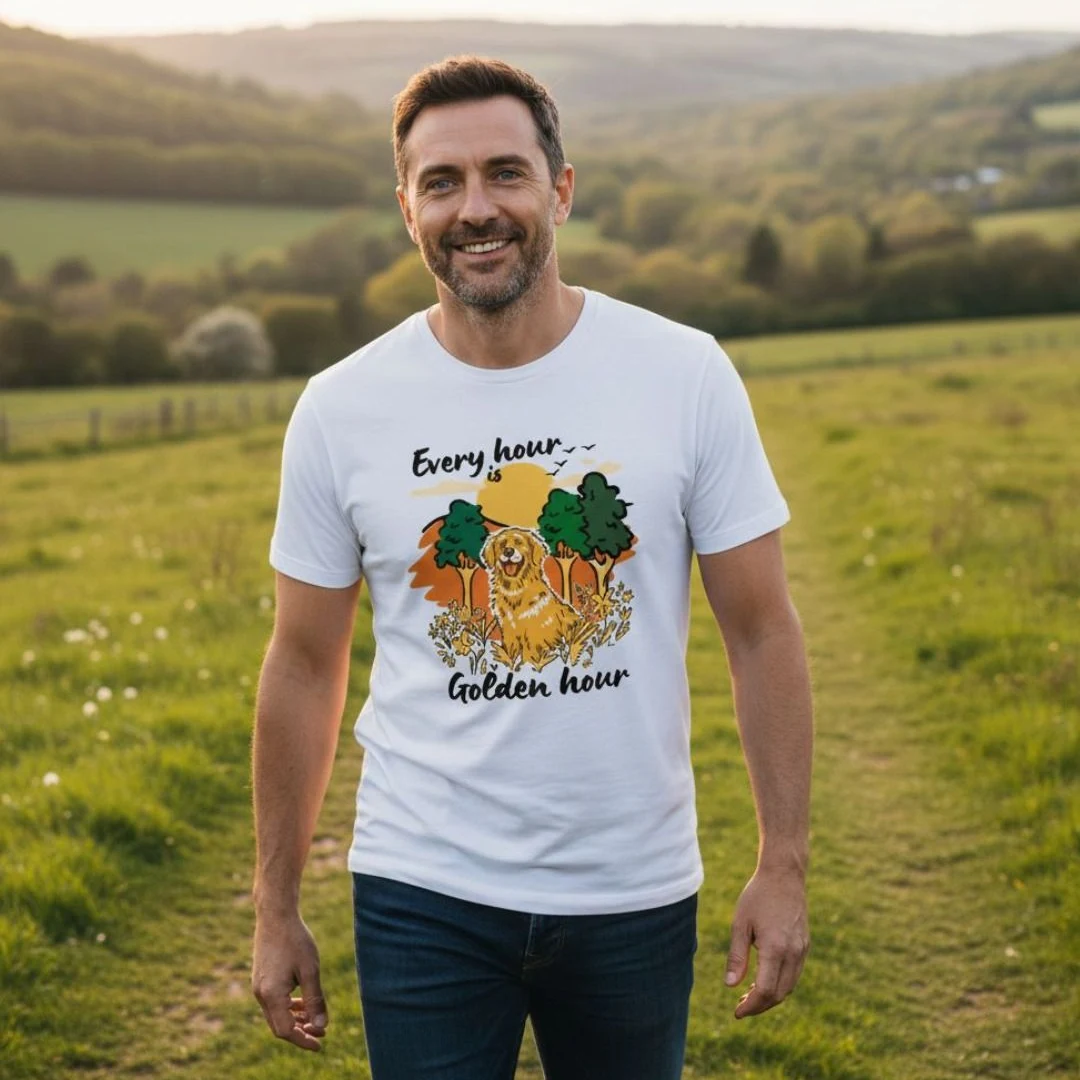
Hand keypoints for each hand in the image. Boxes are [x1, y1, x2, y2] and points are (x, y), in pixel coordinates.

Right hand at [252, 911, 328, 1050]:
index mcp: (271, 995)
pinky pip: (274, 1002)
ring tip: (316, 1019)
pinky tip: (303, 1002)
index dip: (303, 1040)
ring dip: (295, 1019)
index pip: (285, 1031)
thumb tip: (321, 1025)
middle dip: (300, 1032)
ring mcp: (259, 987)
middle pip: (279, 1026)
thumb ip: (315, 999)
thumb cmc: (295, 940)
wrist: (275, 915)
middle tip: (322, 1032)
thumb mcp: (310, 970)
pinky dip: (288, 1007)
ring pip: (276, 1014)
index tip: (320, 1043)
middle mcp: (261, 994)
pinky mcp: (261, 979)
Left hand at [725, 866, 809, 1018]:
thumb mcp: (740, 923)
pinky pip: (795, 975)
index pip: (765, 991)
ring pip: (789, 987)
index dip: (751, 1006)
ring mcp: (802, 950)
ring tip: (749, 996)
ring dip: (771, 997)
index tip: (737, 1012)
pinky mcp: (805, 946)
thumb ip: (737, 956)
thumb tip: (730, 986)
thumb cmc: (757, 896)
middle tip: (740, 1007)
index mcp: (775, 949)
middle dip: (760, 1006)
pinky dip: (780, 984)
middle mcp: (793, 953)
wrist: (784, 876)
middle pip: (779, 994)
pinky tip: (764, 980)